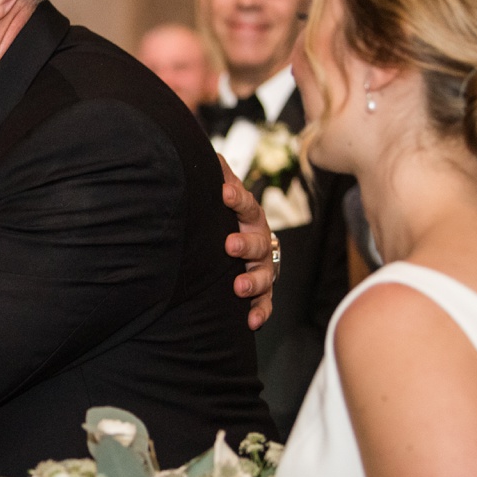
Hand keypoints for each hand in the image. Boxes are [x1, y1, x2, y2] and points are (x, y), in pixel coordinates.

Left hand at [221, 156, 277, 330]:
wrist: (241, 245)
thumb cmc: (228, 218)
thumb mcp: (225, 196)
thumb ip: (219, 177)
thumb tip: (211, 155)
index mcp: (249, 217)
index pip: (246, 205)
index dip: (236, 199)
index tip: (224, 193)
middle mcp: (261, 241)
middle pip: (259, 241)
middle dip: (246, 243)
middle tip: (230, 244)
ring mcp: (263, 267)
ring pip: (264, 274)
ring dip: (253, 281)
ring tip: (239, 287)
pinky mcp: (262, 291)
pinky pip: (265, 303)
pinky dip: (261, 312)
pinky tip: (252, 321)